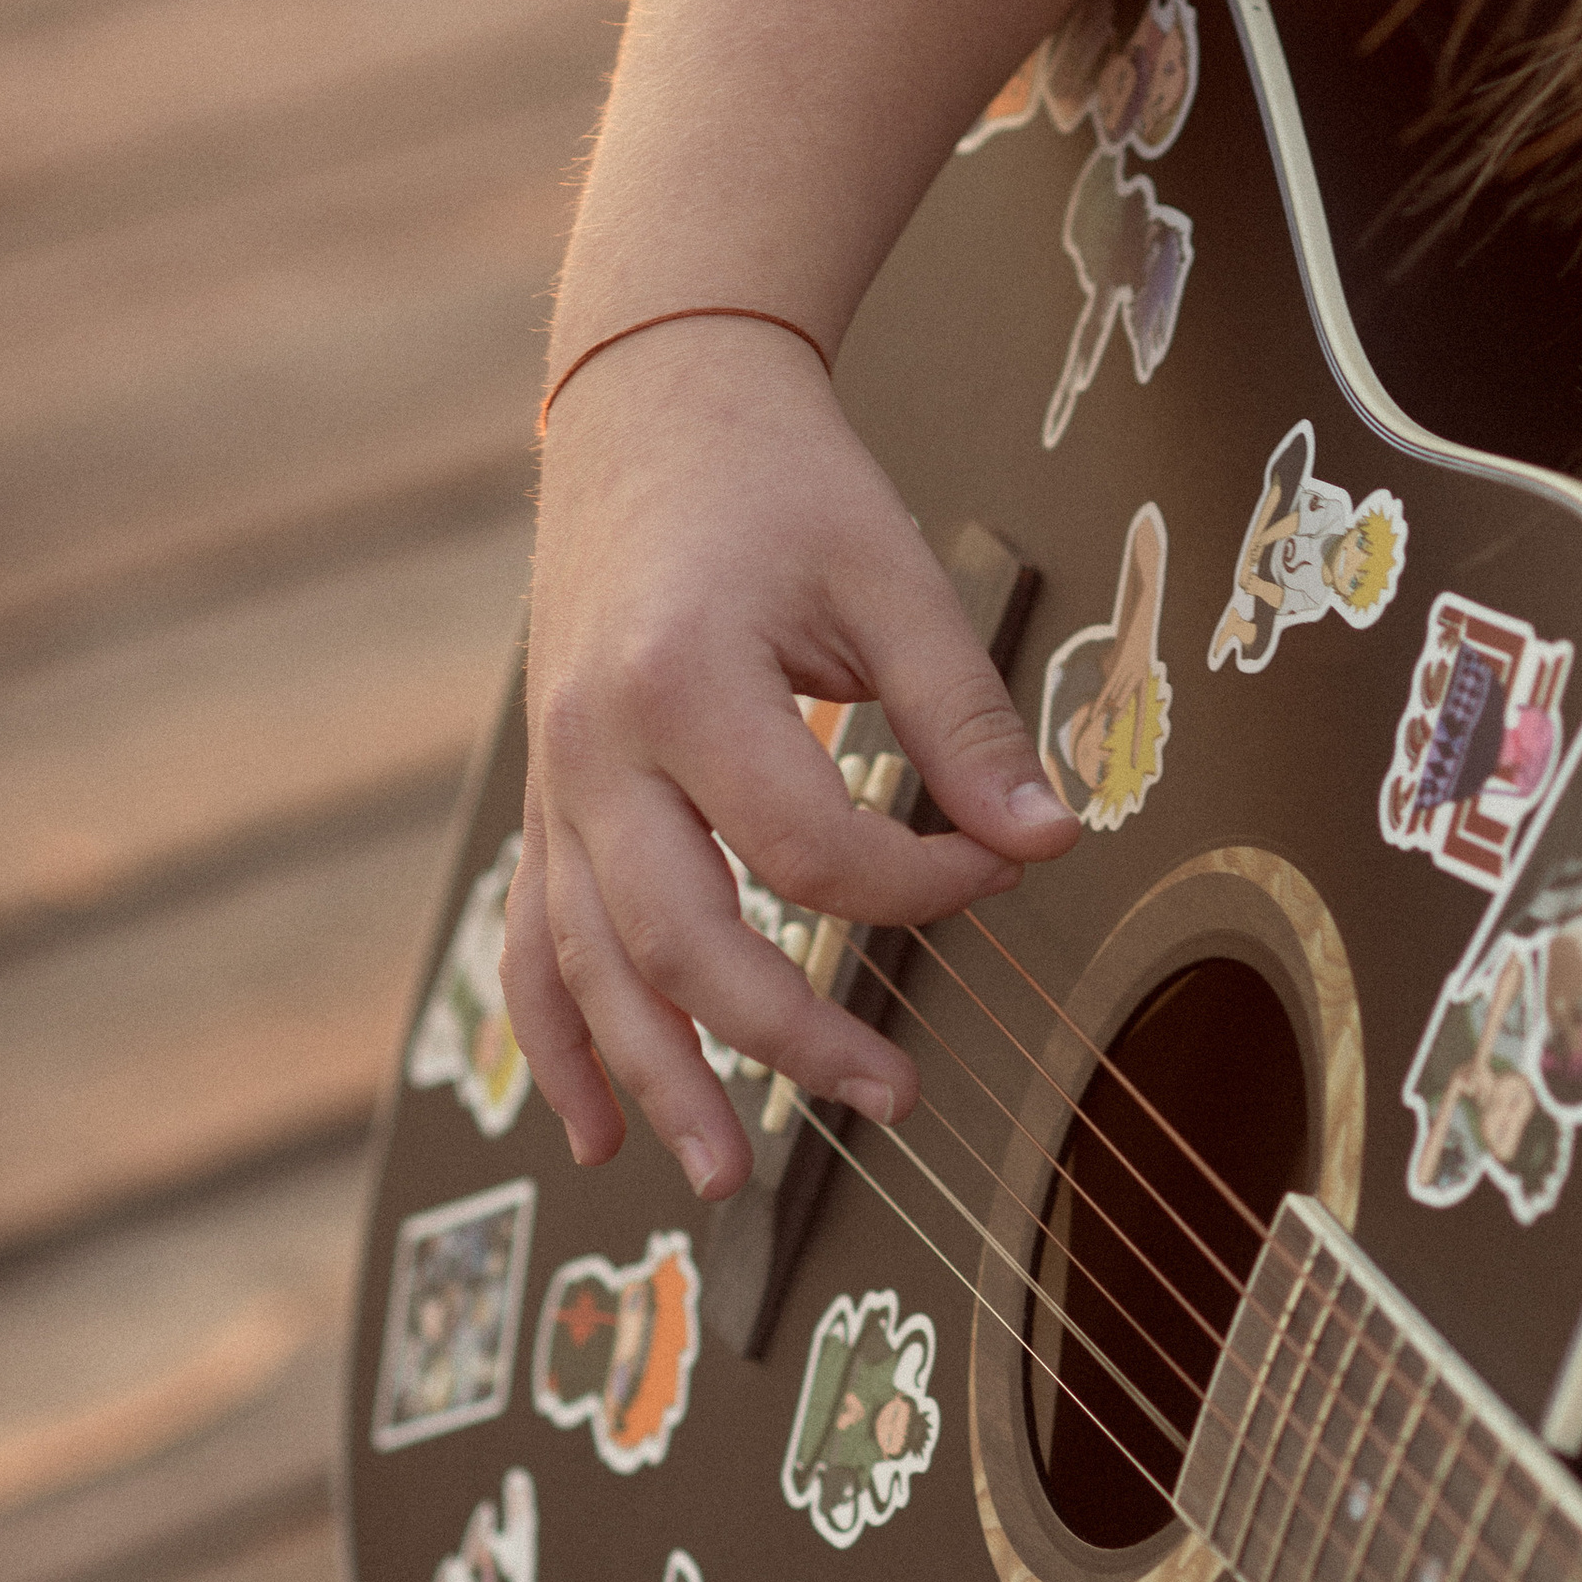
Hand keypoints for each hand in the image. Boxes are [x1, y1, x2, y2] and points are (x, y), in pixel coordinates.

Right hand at [505, 313, 1078, 1195]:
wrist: (655, 402)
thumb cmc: (780, 484)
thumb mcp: (892, 575)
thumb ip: (966, 716)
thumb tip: (1049, 838)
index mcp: (684, 685)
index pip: (815, 850)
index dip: (923, 887)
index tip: (999, 870)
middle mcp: (594, 749)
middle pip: (685, 940)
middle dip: (789, 1038)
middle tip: (890, 1097)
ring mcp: (555, 784)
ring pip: (591, 969)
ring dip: (660, 1082)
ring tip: (726, 1179)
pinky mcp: (548, 803)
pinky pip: (532, 945)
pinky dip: (560, 1045)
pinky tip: (596, 1131)